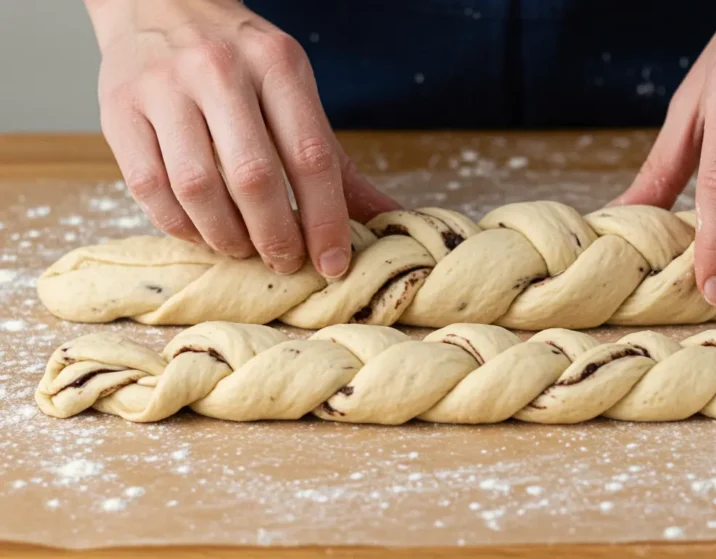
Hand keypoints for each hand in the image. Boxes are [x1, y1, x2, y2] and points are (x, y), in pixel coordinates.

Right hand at [85, 0, 398, 276]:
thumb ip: (335, 160)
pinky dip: (179, 225)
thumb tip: (390, 217)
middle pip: (254, 178)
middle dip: (276, 236)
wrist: (161, 5)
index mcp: (277, 64)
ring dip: (226, 236)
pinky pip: (149, 187)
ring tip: (242, 249)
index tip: (333, 263)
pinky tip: (200, 232)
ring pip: (198, 188)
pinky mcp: (119, 109)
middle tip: (285, 261)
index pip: (311, 156)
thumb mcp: (295, 92)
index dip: (325, 220)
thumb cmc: (240, 63)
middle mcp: (219, 70)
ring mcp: (163, 88)